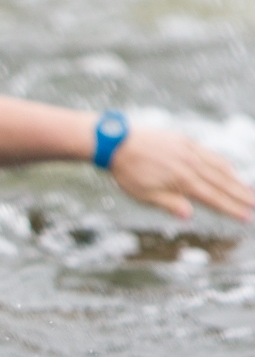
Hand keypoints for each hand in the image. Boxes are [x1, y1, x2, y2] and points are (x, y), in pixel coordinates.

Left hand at [109, 128, 254, 221]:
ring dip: (236, 179)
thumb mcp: (144, 193)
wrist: (116, 141)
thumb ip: (168, 203)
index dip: (231, 208)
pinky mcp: (185, 140)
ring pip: (220, 166)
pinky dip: (222, 163)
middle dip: (241, 195)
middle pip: (222, 183)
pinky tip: (229, 169)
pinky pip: (210, 153)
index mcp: (182, 180)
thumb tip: (189, 215)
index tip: (246, 216)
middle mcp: (191, 164)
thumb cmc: (127, 170)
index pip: (213, 198)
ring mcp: (190, 150)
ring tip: (249, 191)